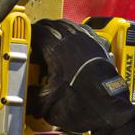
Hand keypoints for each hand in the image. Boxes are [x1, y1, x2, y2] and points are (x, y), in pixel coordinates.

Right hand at [30, 19, 134, 134]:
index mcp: (56, 49)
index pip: (38, 32)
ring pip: (69, 25)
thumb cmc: (83, 105)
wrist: (109, 110)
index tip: (25, 39)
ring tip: (53, 36)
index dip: (29, 34)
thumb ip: (31, 96)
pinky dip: (76, 33)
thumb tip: (25, 97)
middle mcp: (73, 40)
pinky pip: (85, 31)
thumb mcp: (47, 104)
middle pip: (53, 24)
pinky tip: (74, 40)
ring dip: (59, 28)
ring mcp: (89, 41)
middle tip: (36, 37)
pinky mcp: (100, 46)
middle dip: (43, 30)